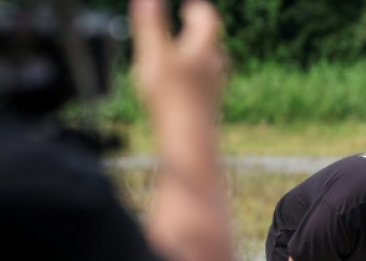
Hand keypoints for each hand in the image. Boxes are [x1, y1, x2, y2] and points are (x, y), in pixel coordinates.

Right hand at [129, 0, 227, 120]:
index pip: (208, 19)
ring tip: (189, 50)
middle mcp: (215, 67)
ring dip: (201, 53)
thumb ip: (151, 25)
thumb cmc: (170, 98)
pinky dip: (198, 76)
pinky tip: (187, 85)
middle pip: (212, 41)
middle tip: (190, 20)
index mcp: (204, 49)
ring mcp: (214, 89)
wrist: (189, 142)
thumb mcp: (154, 56)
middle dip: (200, 30)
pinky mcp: (210, 107)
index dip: (198, 9)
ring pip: (212, 64)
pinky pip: (207, 85)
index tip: (189, 6)